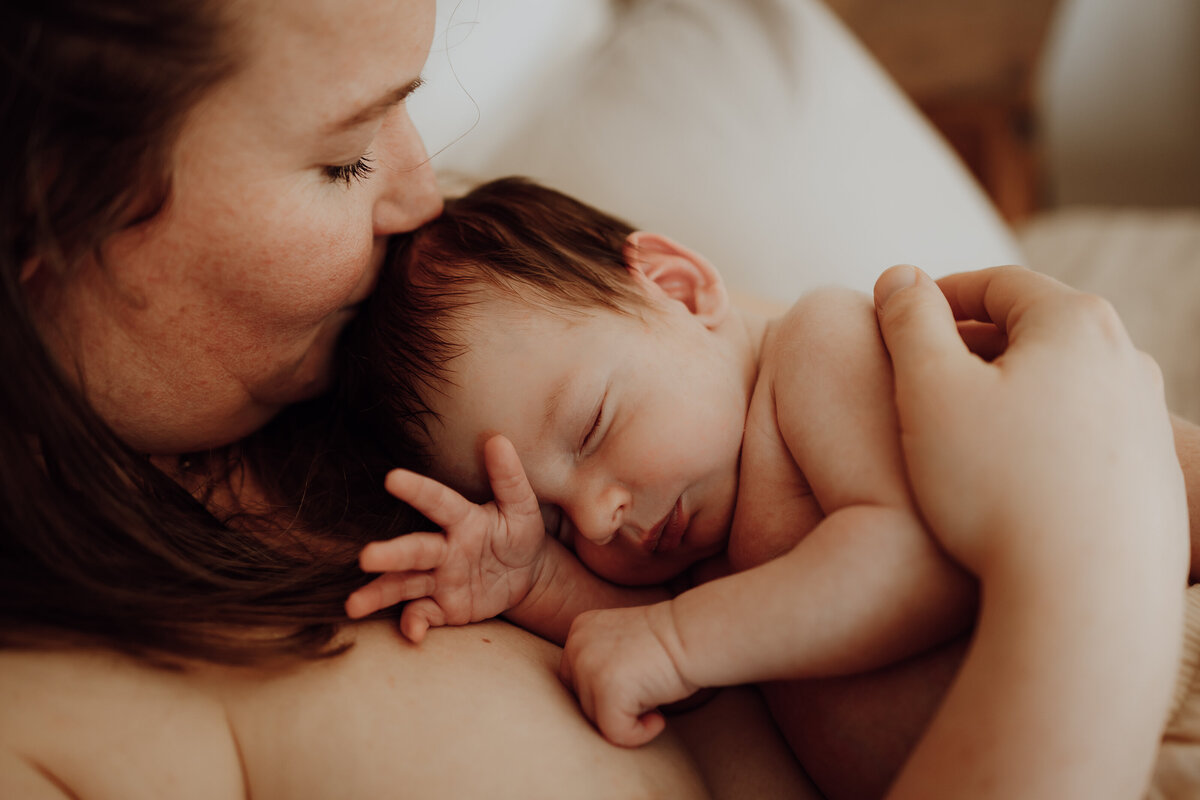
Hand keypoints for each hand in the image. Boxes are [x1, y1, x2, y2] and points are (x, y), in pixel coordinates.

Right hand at [345, 435, 548, 641]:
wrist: (527, 575)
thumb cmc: (520, 532)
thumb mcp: (523, 507)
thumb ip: (509, 478)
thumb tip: (498, 440)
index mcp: (462, 520)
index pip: (438, 502)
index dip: (417, 490)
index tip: (392, 478)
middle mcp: (443, 548)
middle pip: (414, 550)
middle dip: (390, 554)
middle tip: (366, 557)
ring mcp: (439, 579)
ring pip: (404, 585)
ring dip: (379, 594)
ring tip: (353, 605)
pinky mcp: (442, 607)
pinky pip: (423, 614)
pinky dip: (414, 623)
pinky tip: (413, 634)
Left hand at [558, 602, 696, 746]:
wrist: (695, 634)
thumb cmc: (668, 645)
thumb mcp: (619, 645)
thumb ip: (597, 664)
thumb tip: (587, 710)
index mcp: (580, 630)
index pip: (574, 681)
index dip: (603, 694)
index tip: (636, 685)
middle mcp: (577, 645)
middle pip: (581, 702)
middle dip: (613, 708)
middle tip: (647, 695)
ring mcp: (589, 666)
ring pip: (595, 720)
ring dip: (627, 719)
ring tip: (653, 698)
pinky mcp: (607, 688)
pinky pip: (614, 733)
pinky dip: (638, 735)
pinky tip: (659, 718)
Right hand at [873, 264, 1186, 580]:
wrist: (1083, 598)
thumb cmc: (995, 487)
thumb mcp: (928, 389)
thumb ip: (909, 321)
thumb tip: (900, 277)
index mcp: (1075, 323)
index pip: (998, 284)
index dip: (938, 295)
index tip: (898, 321)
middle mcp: (1129, 361)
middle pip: (1035, 331)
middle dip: (972, 345)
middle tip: (918, 375)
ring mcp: (1149, 423)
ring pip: (1062, 385)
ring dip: (1007, 393)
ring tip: (958, 431)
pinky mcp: (1155, 480)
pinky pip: (1084, 437)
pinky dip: (1039, 439)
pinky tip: (1004, 481)